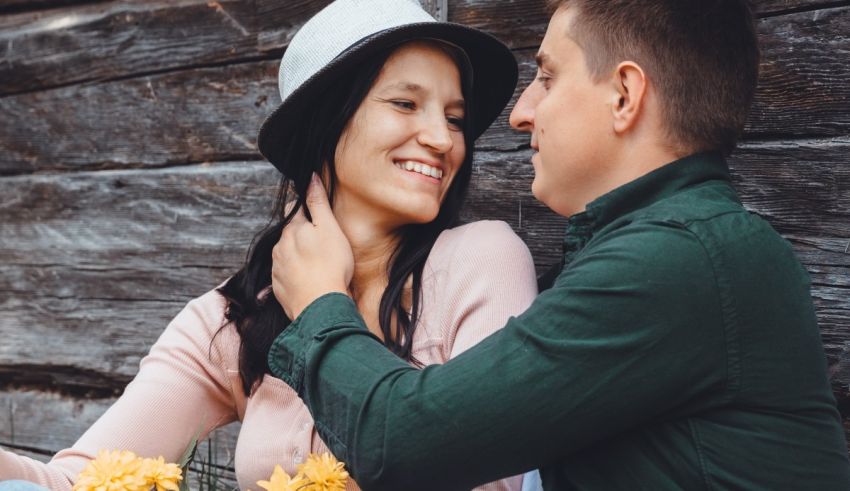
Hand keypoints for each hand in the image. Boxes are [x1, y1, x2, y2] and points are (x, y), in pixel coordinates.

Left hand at [272, 174, 353, 319]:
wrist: (321, 306)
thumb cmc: (331, 265)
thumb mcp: (329, 228)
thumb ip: (318, 202)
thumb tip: (310, 178)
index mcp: (292, 230)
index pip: (295, 209)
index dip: (307, 208)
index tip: (317, 213)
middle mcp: (280, 247)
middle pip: (290, 233)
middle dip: (303, 233)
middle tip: (322, 241)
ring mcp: (278, 268)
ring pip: (287, 254)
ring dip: (299, 254)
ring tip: (318, 262)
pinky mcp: (279, 288)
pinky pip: (287, 275)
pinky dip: (297, 274)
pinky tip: (311, 279)